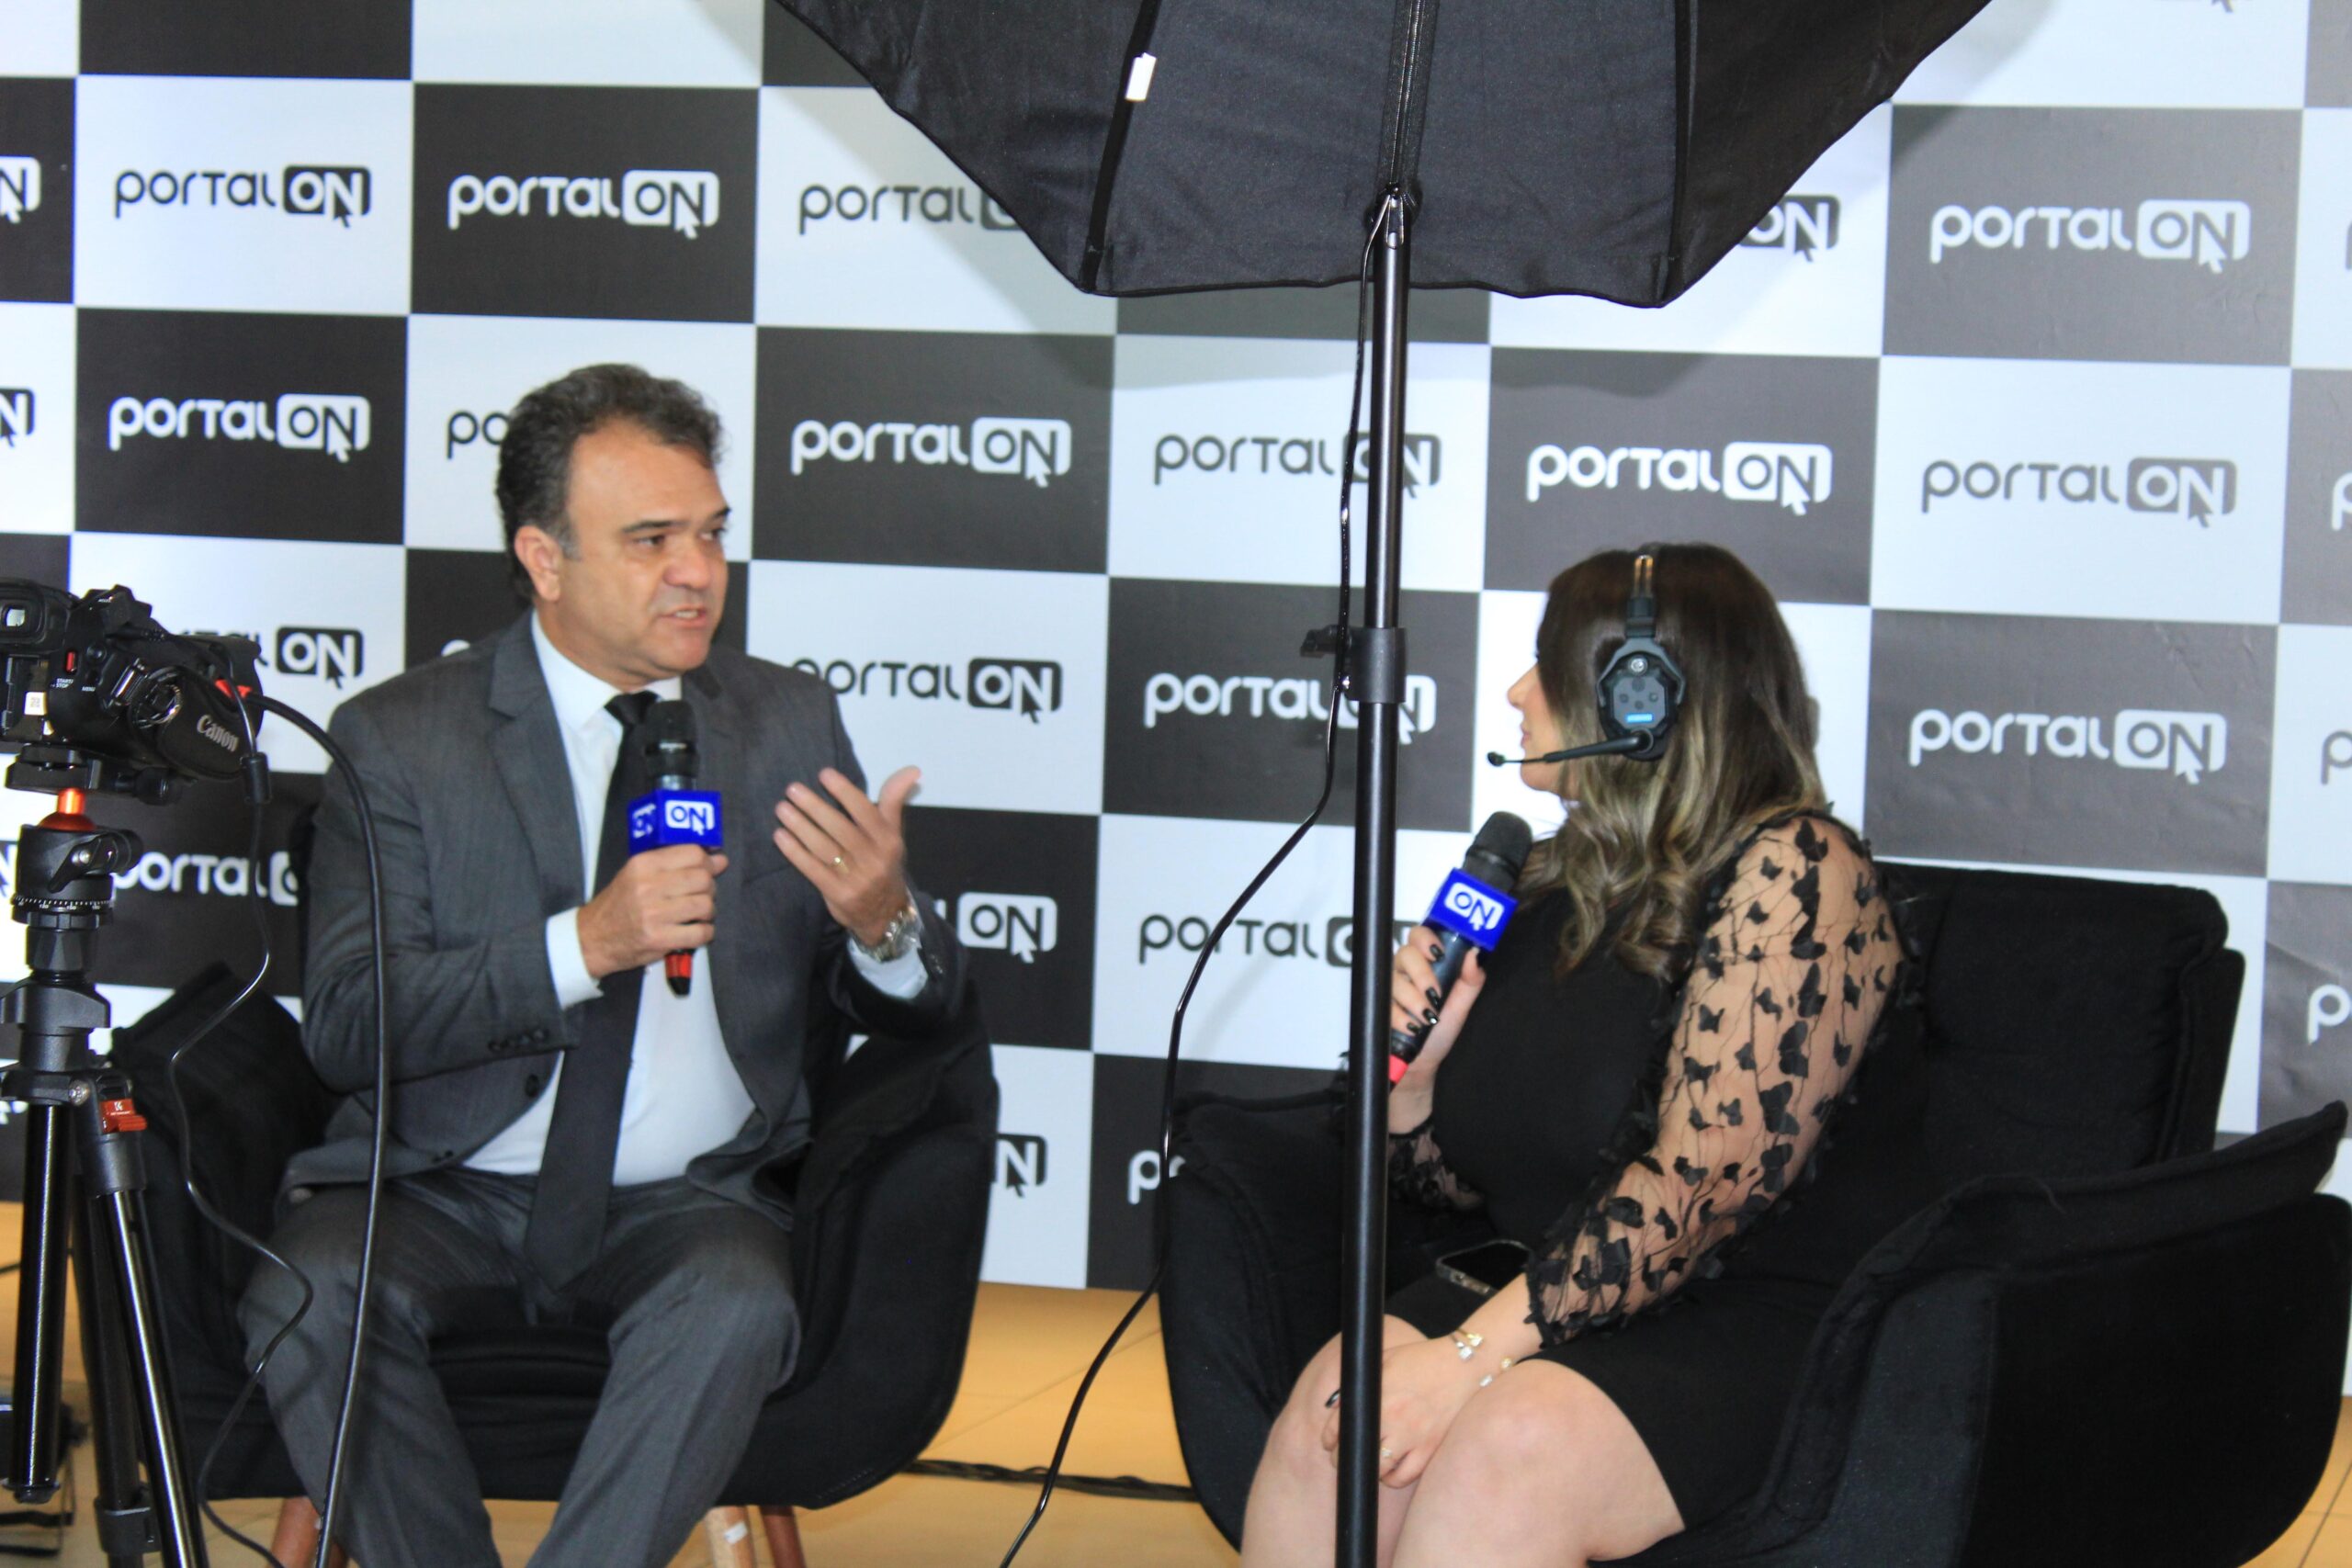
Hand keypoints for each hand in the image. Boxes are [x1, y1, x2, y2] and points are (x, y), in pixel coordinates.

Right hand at [577, 844, 727, 980]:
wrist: (593, 938)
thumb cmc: (619, 904)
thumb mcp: (637, 874)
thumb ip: (676, 864)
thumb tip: (720, 859)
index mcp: (643, 864)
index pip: (693, 854)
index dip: (708, 862)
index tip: (709, 869)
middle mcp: (648, 886)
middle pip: (703, 879)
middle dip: (709, 888)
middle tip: (700, 895)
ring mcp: (654, 914)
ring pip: (706, 905)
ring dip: (708, 912)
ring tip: (696, 914)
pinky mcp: (660, 939)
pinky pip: (701, 933)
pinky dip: (704, 933)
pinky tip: (694, 931)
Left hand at [772, 765, 920, 946]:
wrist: (886, 915)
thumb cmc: (884, 865)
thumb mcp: (893, 835)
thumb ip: (893, 802)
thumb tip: (912, 770)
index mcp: (889, 840)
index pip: (866, 811)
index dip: (845, 791)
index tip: (824, 774)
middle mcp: (875, 858)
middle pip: (840, 828)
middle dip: (814, 806)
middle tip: (792, 789)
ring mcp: (856, 878)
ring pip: (824, 847)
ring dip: (800, 826)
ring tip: (782, 809)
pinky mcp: (838, 894)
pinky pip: (813, 869)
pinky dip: (795, 852)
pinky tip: (780, 836)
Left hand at [1320, 1331, 1484, 1488]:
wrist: (1464, 1366)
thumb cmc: (1423, 1359)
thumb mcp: (1386, 1360)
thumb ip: (1362, 1382)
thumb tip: (1338, 1404)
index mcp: (1380, 1394)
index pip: (1341, 1425)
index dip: (1330, 1438)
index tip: (1330, 1442)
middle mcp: (1394, 1417)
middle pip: (1357, 1451)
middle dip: (1343, 1458)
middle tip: (1342, 1457)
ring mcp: (1413, 1436)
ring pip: (1379, 1469)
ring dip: (1368, 1470)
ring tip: (1367, 1465)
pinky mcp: (1430, 1448)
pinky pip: (1405, 1476)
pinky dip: (1393, 1478)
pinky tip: (1389, 1471)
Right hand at [1388, 927, 1485, 1131]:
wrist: (1421, 1062)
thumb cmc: (1440, 1030)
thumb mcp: (1461, 1005)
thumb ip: (1470, 980)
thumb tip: (1474, 954)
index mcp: (1425, 963)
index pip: (1419, 935)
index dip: (1425, 938)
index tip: (1438, 953)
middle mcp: (1404, 971)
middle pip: (1405, 953)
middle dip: (1421, 973)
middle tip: (1435, 994)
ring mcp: (1388, 987)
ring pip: (1394, 979)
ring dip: (1413, 999)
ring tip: (1427, 1017)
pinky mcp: (1377, 1005)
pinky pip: (1383, 1003)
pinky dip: (1400, 1016)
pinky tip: (1411, 1027)